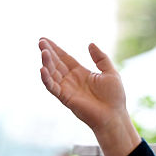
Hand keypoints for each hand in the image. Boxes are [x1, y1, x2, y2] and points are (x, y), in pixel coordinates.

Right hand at [38, 38, 139, 155]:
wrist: (114, 115)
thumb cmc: (114, 97)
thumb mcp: (110, 72)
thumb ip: (100, 58)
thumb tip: (90, 44)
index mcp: (81, 73)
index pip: (64, 58)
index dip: (55, 49)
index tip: (45, 39)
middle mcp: (71, 80)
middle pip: (56, 63)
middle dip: (48, 52)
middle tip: (40, 42)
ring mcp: (67, 89)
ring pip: (52, 73)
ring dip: (47, 63)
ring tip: (43, 52)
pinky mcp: (65, 98)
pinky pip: (52, 87)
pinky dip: (46, 79)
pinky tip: (42, 69)